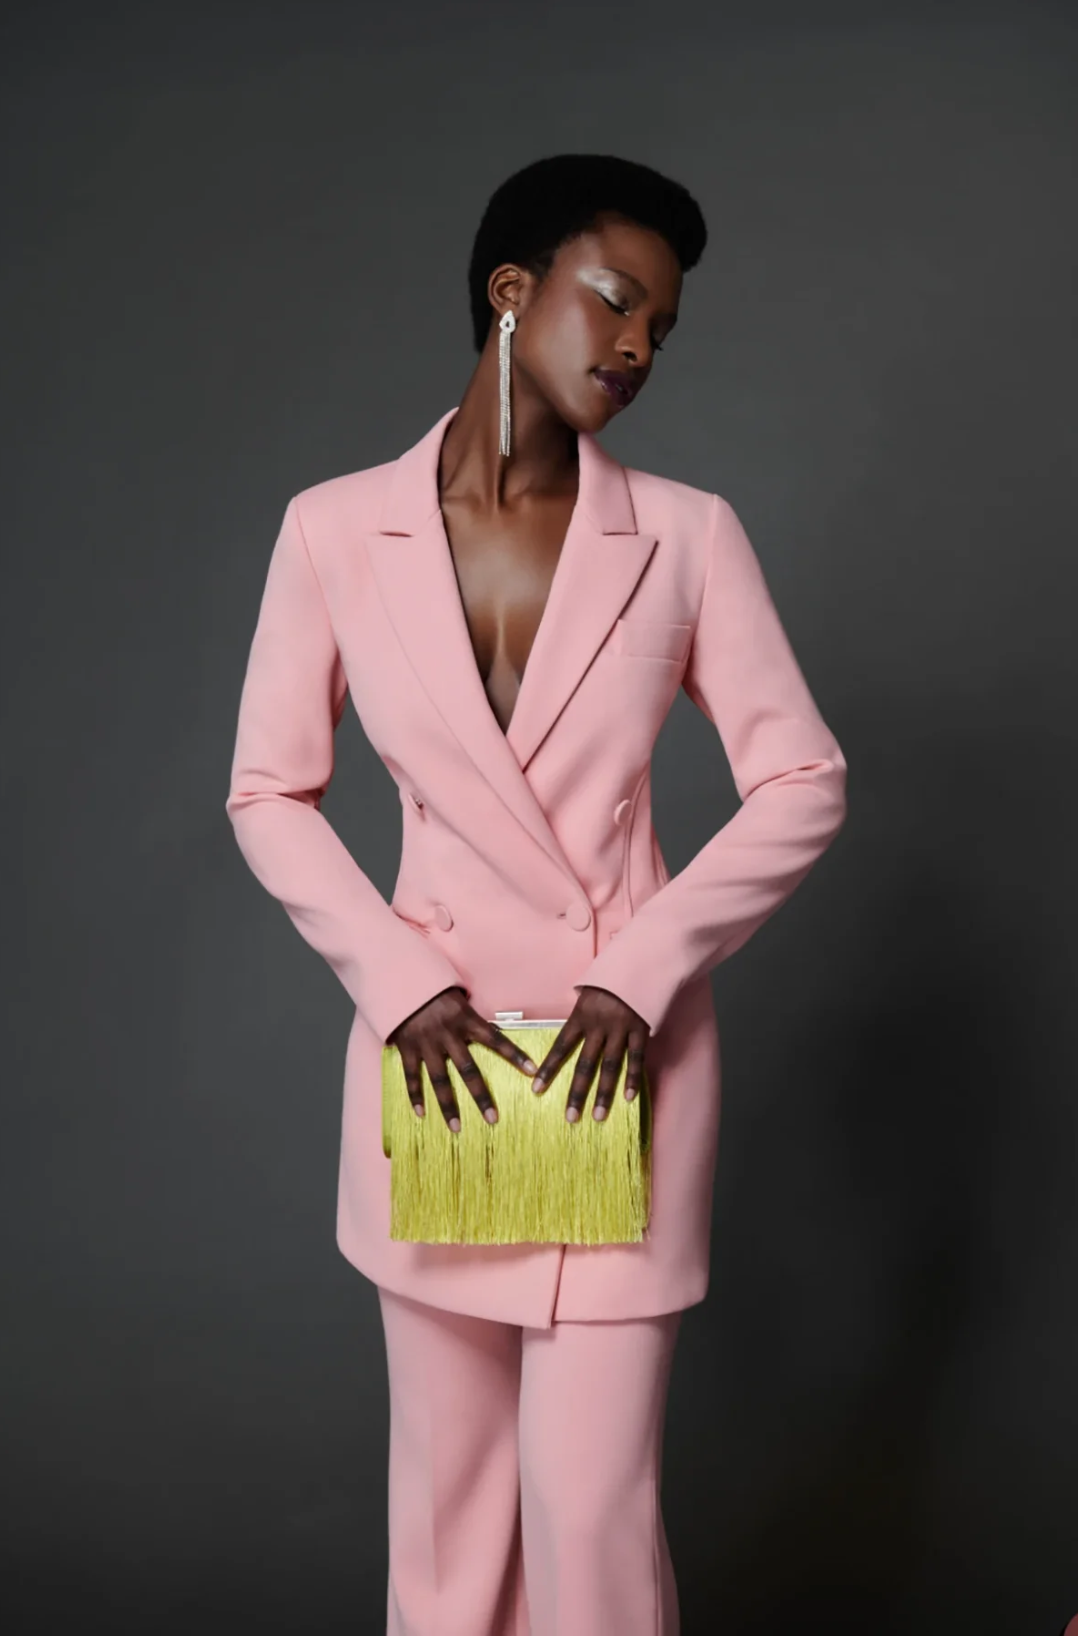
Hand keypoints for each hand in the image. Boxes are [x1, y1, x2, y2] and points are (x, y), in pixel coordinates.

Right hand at [386, 986, 539, 1132]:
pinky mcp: (407, 1048)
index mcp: (465, 1020)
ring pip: (439, 1080)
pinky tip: (420, 1114)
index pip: (496, 1039)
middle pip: (467, 1070)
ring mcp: (426, 1043)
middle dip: (481, 1096)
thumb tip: (496, 1032)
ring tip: (456, 1128)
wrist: (401, 979)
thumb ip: (474, 1019)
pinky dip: (415, 1095)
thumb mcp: (460, 999)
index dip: (514, 1055)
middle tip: (493, 1119)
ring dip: (448, 1106)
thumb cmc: (436, 990)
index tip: (533, 1072)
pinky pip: (411, 1076)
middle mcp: (447, 1034)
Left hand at [531, 986, 649, 1122]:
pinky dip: (633, 1078)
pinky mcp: (641, 1030)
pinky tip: (628, 1098)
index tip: (536, 1089)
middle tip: (570, 1118)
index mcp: (580, 1015)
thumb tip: (570, 1030)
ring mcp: (621, 1029)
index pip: (560, 1047)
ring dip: (604, 1093)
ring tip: (598, 1116)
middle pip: (585, 1064)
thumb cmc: (610, 977)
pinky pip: (636, 1058)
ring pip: (610, 1066)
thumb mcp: (588, 991)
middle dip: (577, 1093)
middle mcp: (598, 1025)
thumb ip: (580, 1013)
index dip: (548, 1069)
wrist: (638, 960)